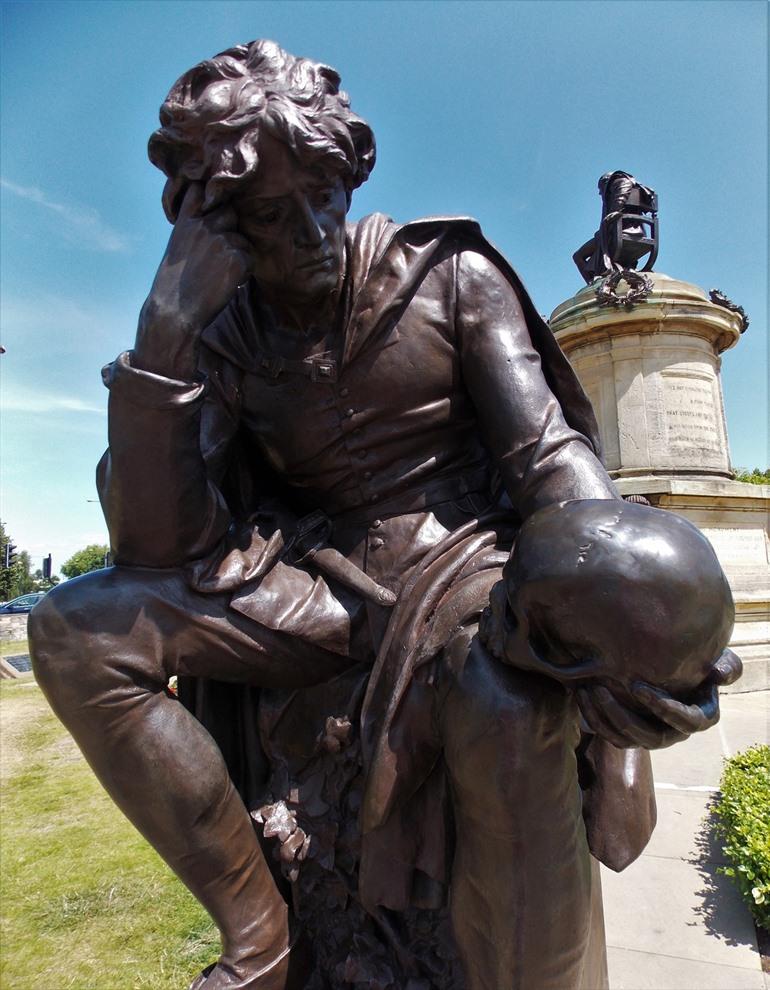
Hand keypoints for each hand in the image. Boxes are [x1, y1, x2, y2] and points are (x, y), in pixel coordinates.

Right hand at [134, 183, 253, 376]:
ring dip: (238, 255)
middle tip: (219, 256)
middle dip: (230, 230)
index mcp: (186, 221)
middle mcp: (204, 226)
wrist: (174, 311)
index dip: (210, 196)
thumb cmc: (173, 285)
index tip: (211, 208)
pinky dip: (244, 272)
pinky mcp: (237, 258)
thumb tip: (213, 217)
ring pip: (243, 239)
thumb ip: (192, 228)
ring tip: (220, 274)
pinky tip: (227, 283)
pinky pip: (251, 259)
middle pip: (231, 213)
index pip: (201, 190)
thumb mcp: (177, 247)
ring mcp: (221, 240)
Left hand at [577, 648, 741, 749]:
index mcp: (699, 718)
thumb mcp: (718, 661)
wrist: (671, 670)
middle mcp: (674, 733)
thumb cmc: (699, 664)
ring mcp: (651, 737)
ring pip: (624, 738)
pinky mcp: (630, 735)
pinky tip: (580, 695)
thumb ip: (725, 666)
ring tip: (586, 691)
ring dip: (602, 717)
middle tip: (600, 690)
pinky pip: (609, 735)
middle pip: (648, 736)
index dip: (663, 707)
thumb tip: (719, 674)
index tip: (639, 687)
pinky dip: (593, 718)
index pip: (685, 721)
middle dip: (621, 714)